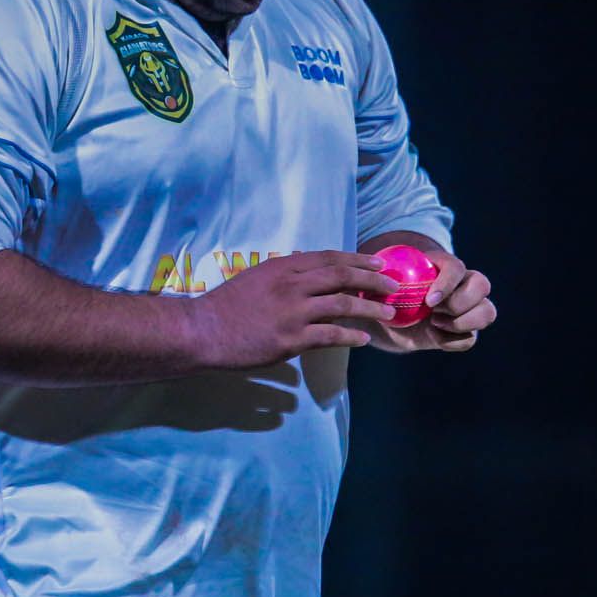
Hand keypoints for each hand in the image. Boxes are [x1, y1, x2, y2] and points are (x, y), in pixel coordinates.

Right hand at [186, 251, 400, 368]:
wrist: (203, 330)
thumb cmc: (227, 305)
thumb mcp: (256, 277)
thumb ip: (285, 274)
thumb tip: (311, 271)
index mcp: (283, 266)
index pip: (330, 257)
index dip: (358, 259)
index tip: (379, 263)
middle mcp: (292, 284)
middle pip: (343, 276)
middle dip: (373, 279)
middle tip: (393, 286)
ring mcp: (293, 312)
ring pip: (343, 304)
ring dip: (370, 308)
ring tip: (388, 314)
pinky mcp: (291, 339)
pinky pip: (330, 335)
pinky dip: (351, 336)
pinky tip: (363, 339)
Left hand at [361, 244, 496, 352]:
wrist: (394, 316)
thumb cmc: (388, 291)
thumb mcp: (381, 281)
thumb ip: (380, 277)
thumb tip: (372, 279)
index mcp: (445, 265)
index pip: (457, 268)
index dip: (447, 284)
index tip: (428, 301)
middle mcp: (463, 283)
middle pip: (483, 286)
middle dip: (459, 303)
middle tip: (433, 312)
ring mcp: (468, 308)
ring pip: (487, 312)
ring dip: (461, 323)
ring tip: (434, 323)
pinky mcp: (464, 331)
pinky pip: (471, 339)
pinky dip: (452, 341)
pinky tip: (433, 335)